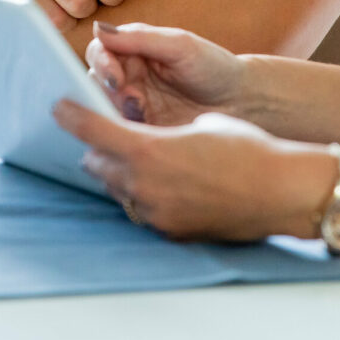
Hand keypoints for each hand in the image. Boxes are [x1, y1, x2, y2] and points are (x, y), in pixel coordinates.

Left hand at [53, 102, 331, 240]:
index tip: (58, 107)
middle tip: (104, 136)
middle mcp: (144, 185)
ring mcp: (156, 213)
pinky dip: (145, 197)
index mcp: (148, 150)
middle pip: (97, 164)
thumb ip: (166, 133)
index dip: (71, 116)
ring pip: (118, 191)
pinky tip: (164, 188)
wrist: (281, 191)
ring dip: (120, 176)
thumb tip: (155, 143)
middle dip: (98, 149)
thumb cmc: (249, 148)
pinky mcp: (171, 232)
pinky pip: (143, 211)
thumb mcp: (202, 125)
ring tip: (137, 163)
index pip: (92, 130)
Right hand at [85, 21, 246, 124]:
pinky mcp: (142, 130)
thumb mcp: (180, 46)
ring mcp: (134, 104)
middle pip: (94, 81)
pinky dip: (124, 131)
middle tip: (132, 100)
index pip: (101, 52)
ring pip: (103, 107)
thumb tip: (98, 28)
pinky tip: (142, 131)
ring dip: (114, 111)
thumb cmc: (214, 67)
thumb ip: (140, 38)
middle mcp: (129, 76)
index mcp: (134, 51)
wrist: (243, 102)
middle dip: (106, 91)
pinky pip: (120, 131)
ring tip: (142, 113)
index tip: (115, 78)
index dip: (102, 63)